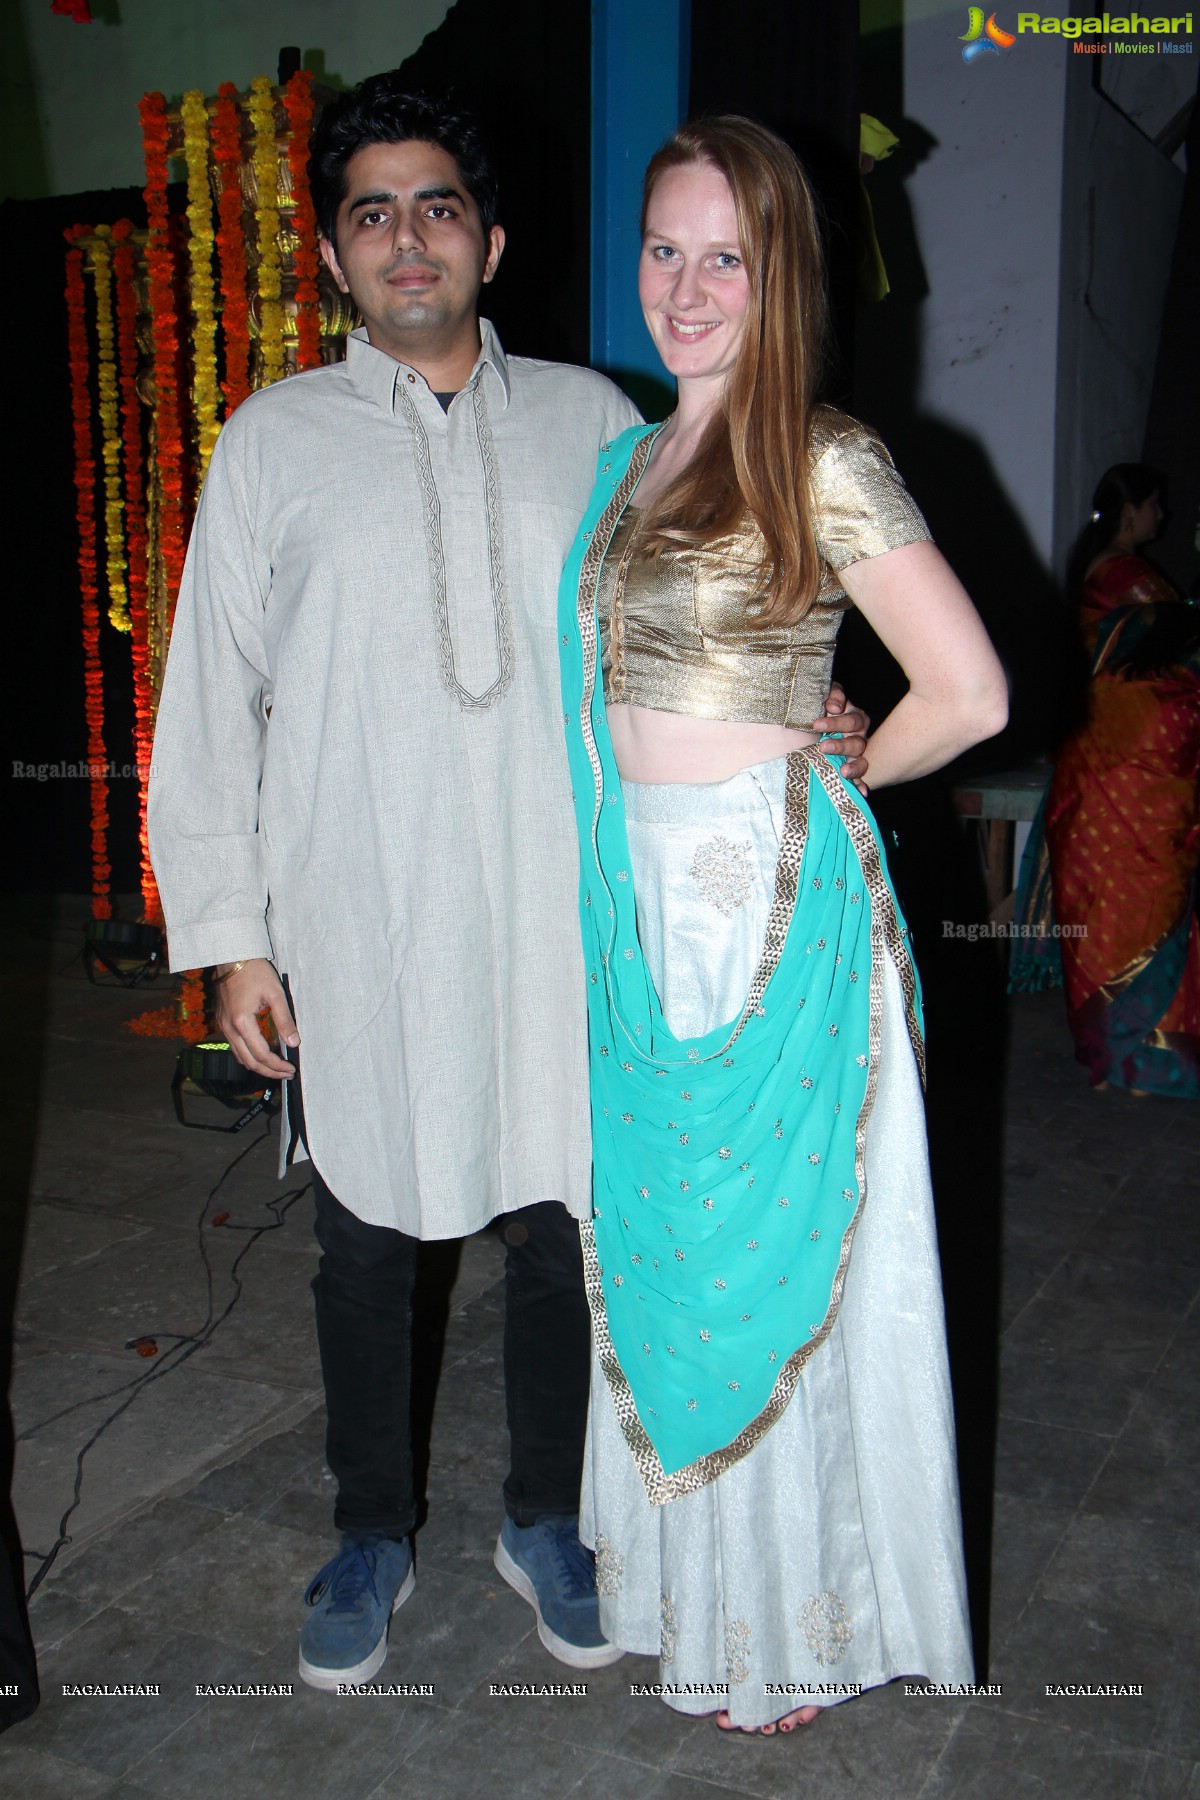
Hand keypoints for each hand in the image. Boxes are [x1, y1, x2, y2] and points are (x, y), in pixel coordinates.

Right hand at [212, 958, 298, 1080]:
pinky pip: (234, 1046)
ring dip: (257, 1065)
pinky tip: (260, 1053)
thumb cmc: (255, 971)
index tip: (290, 1069)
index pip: (261, 1054)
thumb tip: (294, 1042)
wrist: (232, 956)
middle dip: (269, 1071)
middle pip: (248, 1061)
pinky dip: (248, 1055)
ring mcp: (223, 1025)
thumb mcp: (275, 993)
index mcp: (242, 1022)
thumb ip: (284, 1020)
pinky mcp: (223, 1021)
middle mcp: (229, 1028)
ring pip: (239, 1056)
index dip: (277, 1066)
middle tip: (286, 1073)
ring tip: (275, 1067)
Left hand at [813, 681, 870, 793]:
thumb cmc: (821, 706)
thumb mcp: (827, 696)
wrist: (812, 725)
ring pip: (860, 760)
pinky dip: (861, 785)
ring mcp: (856, 754)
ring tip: (843, 771)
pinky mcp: (851, 768)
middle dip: (840, 745)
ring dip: (854, 766)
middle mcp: (858, 736)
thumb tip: (836, 707)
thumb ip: (833, 695)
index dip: (836, 722)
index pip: (851, 720)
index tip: (816, 724)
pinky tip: (862, 792)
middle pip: (856, 742)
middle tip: (823, 747)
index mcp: (854, 718)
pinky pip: (860, 778)